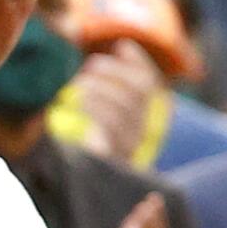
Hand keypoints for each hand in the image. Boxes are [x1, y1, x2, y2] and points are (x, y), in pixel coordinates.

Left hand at [77, 42, 163, 162]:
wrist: (92, 181)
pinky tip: (74, 100)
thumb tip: (124, 46)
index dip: (140, 62)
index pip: (152, 84)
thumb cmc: (99, 139)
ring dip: (98, 88)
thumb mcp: (110, 110)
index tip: (121, 46)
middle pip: (138, 93)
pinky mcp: (113, 154)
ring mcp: (130, 143)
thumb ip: (118, 83)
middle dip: (113, 72)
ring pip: (122, 106)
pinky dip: (91, 105)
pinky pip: (107, 124)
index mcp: (146, 116)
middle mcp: (144, 129)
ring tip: (79, 84)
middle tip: (89, 65)